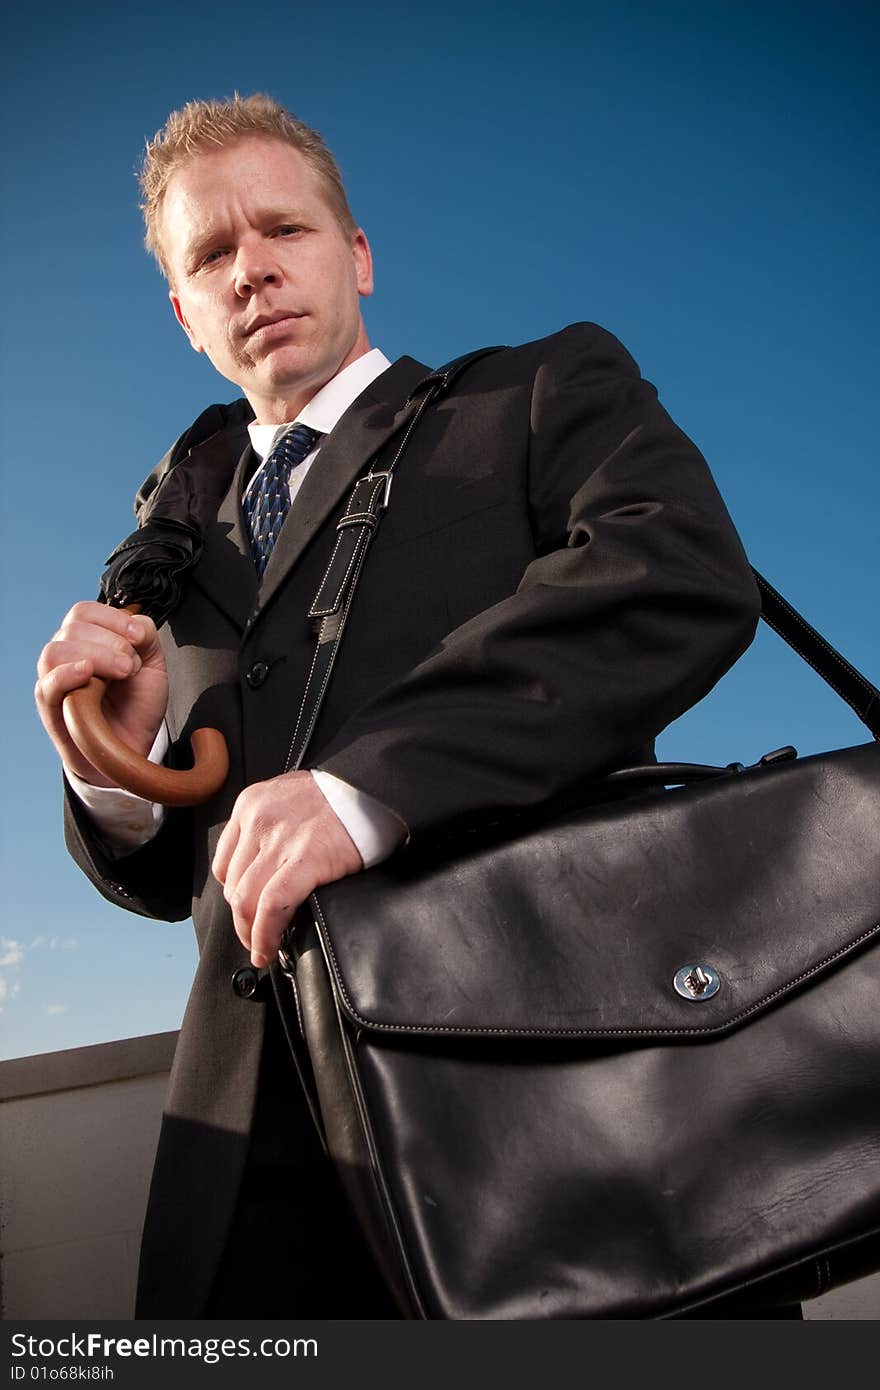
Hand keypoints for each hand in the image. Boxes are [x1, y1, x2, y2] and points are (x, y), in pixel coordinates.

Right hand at [36, 601, 167, 785]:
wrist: (134, 746)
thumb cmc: (137, 705)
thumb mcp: (153, 663)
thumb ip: (146, 635)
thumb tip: (134, 625)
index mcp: (86, 640)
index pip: (84, 612)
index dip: (113, 619)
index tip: (138, 638)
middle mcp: (66, 656)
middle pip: (72, 629)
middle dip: (111, 642)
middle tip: (132, 667)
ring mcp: (55, 681)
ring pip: (55, 652)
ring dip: (95, 656)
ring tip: (121, 674)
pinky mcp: (51, 709)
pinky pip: (47, 686)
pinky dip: (66, 675)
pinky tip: (87, 674)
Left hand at [212, 770, 362, 966]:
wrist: (371, 790)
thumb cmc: (336, 798)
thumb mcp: (286, 798)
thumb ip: (268, 827)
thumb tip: (262, 871)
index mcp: (250, 805)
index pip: (224, 863)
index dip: (233, 896)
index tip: (244, 912)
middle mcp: (258, 821)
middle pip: (232, 885)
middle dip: (241, 919)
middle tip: (252, 937)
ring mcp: (280, 840)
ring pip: (245, 900)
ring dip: (250, 932)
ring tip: (261, 948)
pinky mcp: (306, 858)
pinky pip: (272, 906)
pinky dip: (265, 934)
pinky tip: (268, 948)